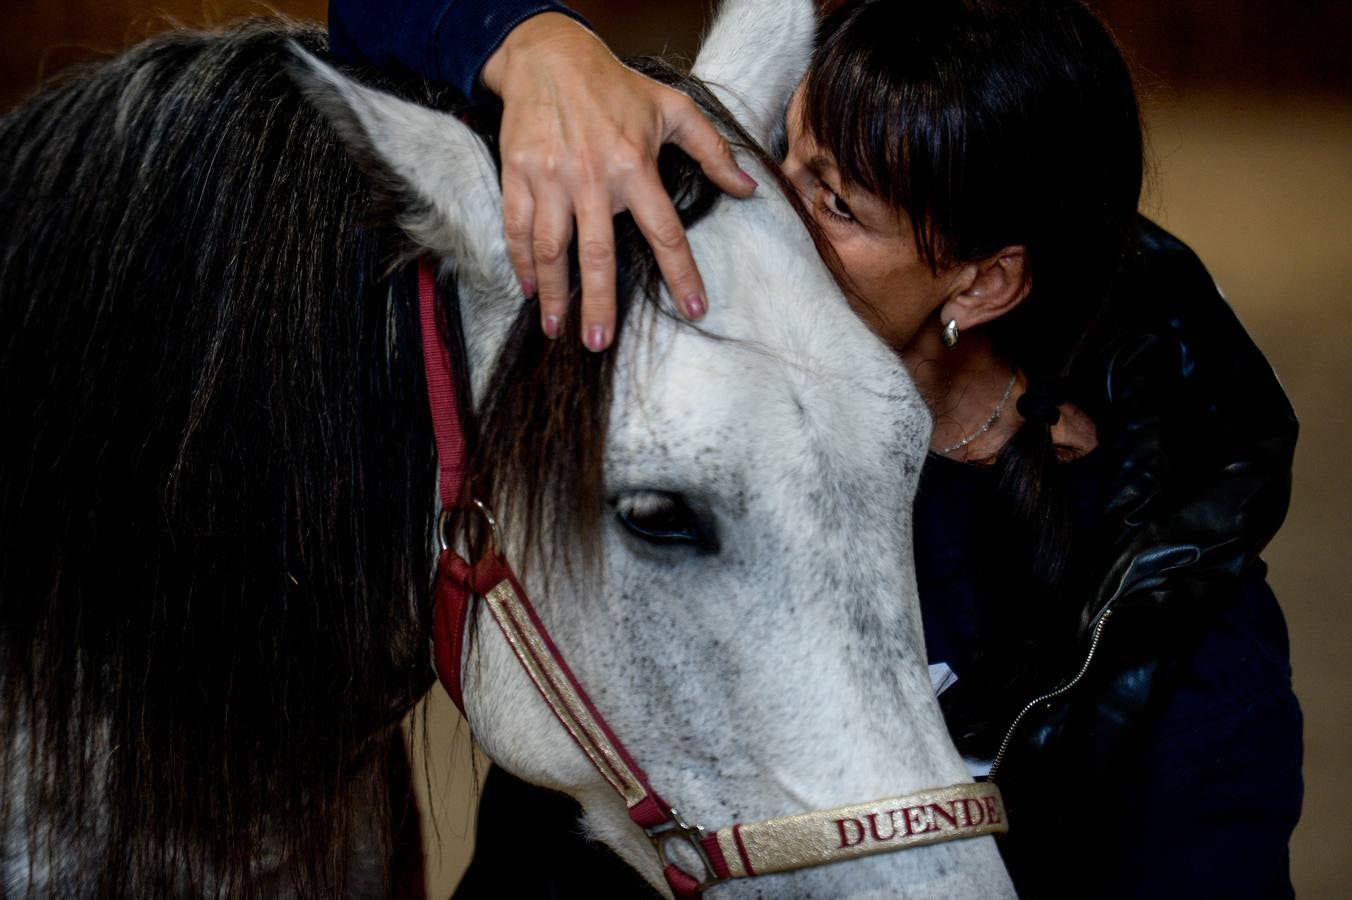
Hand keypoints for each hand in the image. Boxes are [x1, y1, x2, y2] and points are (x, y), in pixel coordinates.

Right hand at [481, 13, 757, 350]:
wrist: (548, 54)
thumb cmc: (614, 84)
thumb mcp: (673, 107)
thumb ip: (713, 150)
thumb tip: (748, 189)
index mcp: (635, 167)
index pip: (664, 232)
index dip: (682, 275)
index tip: (694, 310)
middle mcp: (593, 178)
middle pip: (598, 254)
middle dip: (599, 303)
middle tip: (599, 343)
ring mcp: (551, 177)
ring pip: (552, 247)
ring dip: (554, 293)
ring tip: (556, 329)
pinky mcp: (518, 173)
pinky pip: (517, 226)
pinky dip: (521, 261)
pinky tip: (530, 289)